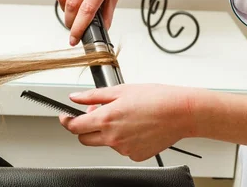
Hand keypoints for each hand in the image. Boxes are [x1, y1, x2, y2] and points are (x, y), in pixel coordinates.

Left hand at [59, 84, 197, 161]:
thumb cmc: (155, 98)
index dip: (66, 121)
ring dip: (107, 131)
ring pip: (105, 142)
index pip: (75, 126)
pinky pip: (122, 148)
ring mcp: (124, 149)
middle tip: (96, 114)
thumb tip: (75, 97)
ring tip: (125, 116)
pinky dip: (123, 139)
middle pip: (85, 139)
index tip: (65, 116)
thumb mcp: (120, 90)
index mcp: (106, 119)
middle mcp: (113, 137)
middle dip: (85, 127)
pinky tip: (135, 126)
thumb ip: (93, 96)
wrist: (180, 112)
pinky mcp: (136, 155)